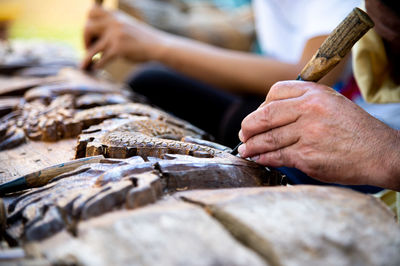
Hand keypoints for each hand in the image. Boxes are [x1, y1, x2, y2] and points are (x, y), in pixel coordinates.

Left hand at [81, 6, 169, 68]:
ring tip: (84, 65)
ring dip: (86, 58)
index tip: (91, 33)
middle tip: (89, 48)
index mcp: (115, 16)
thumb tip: (95, 37)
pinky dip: (97, 65)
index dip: (88, 22)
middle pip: (87, 28)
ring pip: (92, 47)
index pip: (92, 11)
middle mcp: (114, 23)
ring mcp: (116, 36)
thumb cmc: (142, 39)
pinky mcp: (119, 49)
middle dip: (85, 40)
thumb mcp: (127, 25)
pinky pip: (101, 59)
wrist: (158, 46)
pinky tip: (96, 68)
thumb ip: (113, 26)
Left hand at [238, 81, 399, 189]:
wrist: (380, 153)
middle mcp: (309, 110)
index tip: (257, 116)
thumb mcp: (332, 103)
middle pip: (265, 115)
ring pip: (268, 138)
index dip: (261, 105)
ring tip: (245, 149)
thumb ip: (303, 103)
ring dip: (251, 145)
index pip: (275, 92)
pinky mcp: (307, 156)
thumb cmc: (356, 129)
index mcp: (315, 93)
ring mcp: (307, 133)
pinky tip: (257, 158)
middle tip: (243, 133)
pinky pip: (276, 156)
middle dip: (248, 126)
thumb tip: (269, 113)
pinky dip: (263, 158)